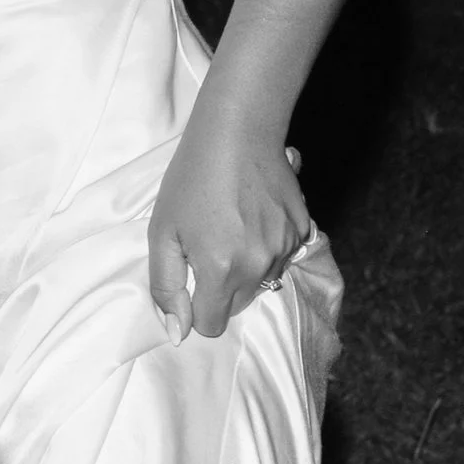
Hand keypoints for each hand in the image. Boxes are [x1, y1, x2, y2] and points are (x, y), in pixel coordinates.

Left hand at [147, 96, 309, 341]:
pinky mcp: (302, 230)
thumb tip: (177, 333)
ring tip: (232, 225)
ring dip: (247, 267)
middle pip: (238, 305)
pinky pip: (282, 256)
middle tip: (208, 246)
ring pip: (262, 281)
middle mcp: (259, 265)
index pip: (212, 324)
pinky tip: (254, 214)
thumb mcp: (162, 233)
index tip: (191, 280)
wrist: (238, 131)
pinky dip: (268, 245)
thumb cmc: (191, 179)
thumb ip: (166, 287)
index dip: (196, 308)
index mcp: (221, 270)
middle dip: (220, 288)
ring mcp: (285, 248)